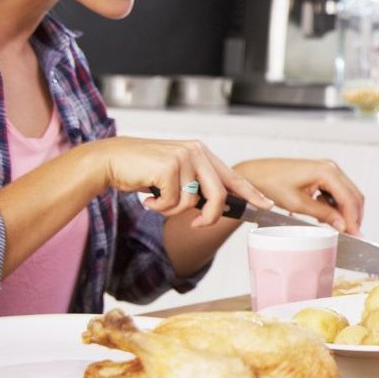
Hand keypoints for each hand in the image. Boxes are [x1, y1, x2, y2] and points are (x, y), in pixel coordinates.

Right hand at [92, 137, 271, 226]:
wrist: (111, 160)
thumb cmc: (142, 171)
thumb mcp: (176, 176)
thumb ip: (197, 186)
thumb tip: (218, 208)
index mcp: (202, 153)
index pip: (233, 177)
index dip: (252, 193)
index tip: (267, 205)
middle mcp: (196, 152)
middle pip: (219, 196)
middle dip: (210, 217)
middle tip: (197, 225)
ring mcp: (183, 158)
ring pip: (192, 203)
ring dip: (173, 210)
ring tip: (158, 199)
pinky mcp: (169, 167)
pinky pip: (173, 203)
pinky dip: (159, 207)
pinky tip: (148, 196)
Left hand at [234, 158, 364, 234]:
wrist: (255, 175)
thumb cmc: (271, 184)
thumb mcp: (299, 204)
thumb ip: (324, 214)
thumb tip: (342, 225)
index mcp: (326, 171)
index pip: (349, 199)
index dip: (353, 220)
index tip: (355, 235)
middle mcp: (330, 167)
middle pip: (353, 195)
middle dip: (354, 216)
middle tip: (352, 235)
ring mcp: (327, 169)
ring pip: (348, 194)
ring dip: (346, 211)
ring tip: (340, 227)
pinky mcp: (322, 174)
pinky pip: (338, 191)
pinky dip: (338, 205)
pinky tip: (329, 216)